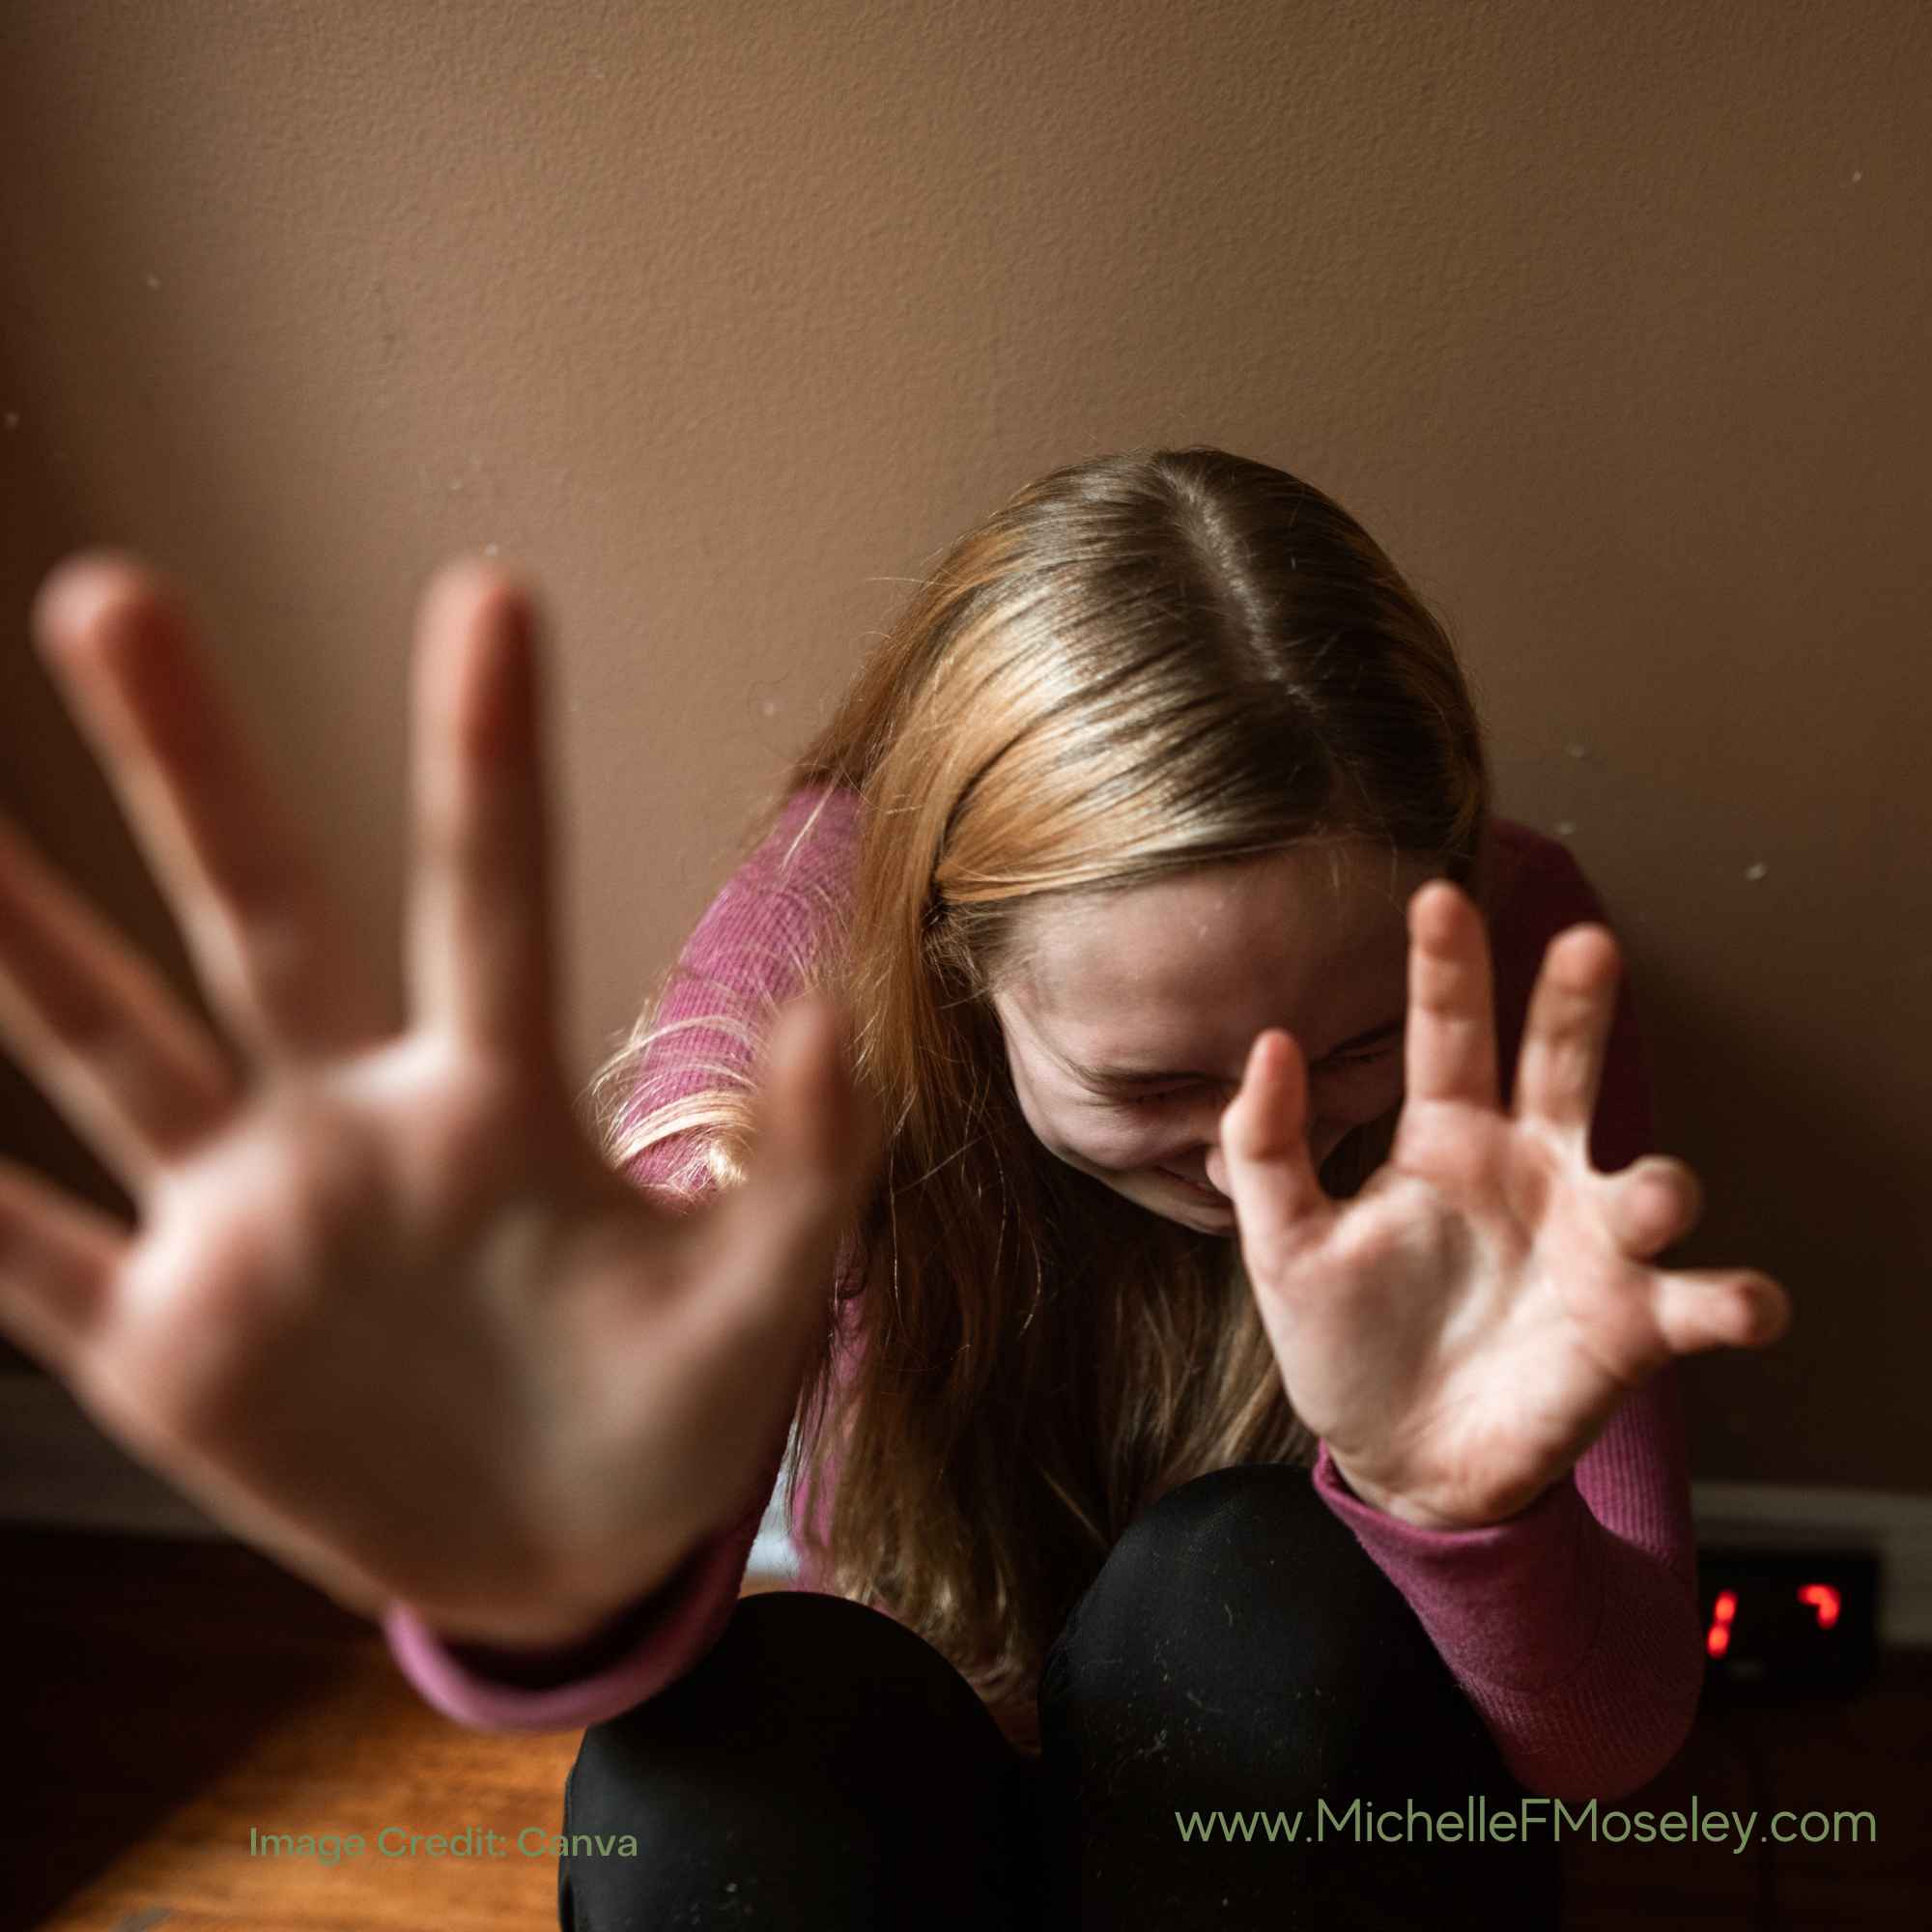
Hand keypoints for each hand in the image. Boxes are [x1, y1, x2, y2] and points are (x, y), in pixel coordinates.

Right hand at [0, 554, 881, 1641]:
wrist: (569, 1551)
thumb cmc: (673, 1406)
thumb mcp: (759, 1302)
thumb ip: (802, 1168)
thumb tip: (834, 1017)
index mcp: (501, 1103)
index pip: (492, 902)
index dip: (488, 759)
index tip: (490, 593)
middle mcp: (353, 1123)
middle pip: (260, 917)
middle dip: (189, 766)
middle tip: (113, 590)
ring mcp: (245, 1222)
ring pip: (106, 1046)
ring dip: (19, 936)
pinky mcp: (165, 1343)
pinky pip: (23, 1254)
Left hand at [1216, 877, 1789, 1528]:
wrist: (1395, 1459)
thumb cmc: (1341, 1339)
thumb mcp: (1283, 1247)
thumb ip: (1267, 1148)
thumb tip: (1270, 1042)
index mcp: (1445, 1138)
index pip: (1448, 1034)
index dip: (1446, 968)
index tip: (1436, 896)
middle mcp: (1530, 1169)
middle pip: (1562, 1067)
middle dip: (1576, 1007)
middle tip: (1586, 945)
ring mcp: (1589, 1243)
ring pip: (1647, 1184)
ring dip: (1660, 1184)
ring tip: (1652, 1195)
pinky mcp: (1633, 1326)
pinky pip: (1702, 1301)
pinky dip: (1736, 1300)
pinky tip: (1742, 1304)